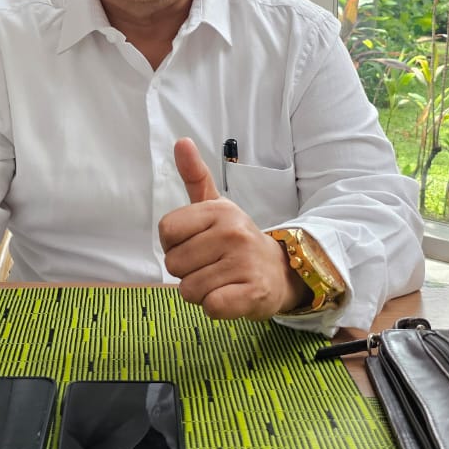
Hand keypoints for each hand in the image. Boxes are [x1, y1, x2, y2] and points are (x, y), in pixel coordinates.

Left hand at [159, 138, 307, 319]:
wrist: (281, 271)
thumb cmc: (236, 240)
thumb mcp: (215, 206)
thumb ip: (195, 176)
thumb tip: (181, 141)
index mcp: (219, 210)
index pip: (166, 232)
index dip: (174, 245)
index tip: (195, 244)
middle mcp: (232, 233)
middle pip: (174, 265)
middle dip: (187, 272)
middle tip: (212, 266)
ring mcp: (245, 263)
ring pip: (189, 290)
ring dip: (201, 292)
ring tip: (222, 280)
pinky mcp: (253, 293)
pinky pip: (211, 307)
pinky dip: (216, 307)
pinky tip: (232, 295)